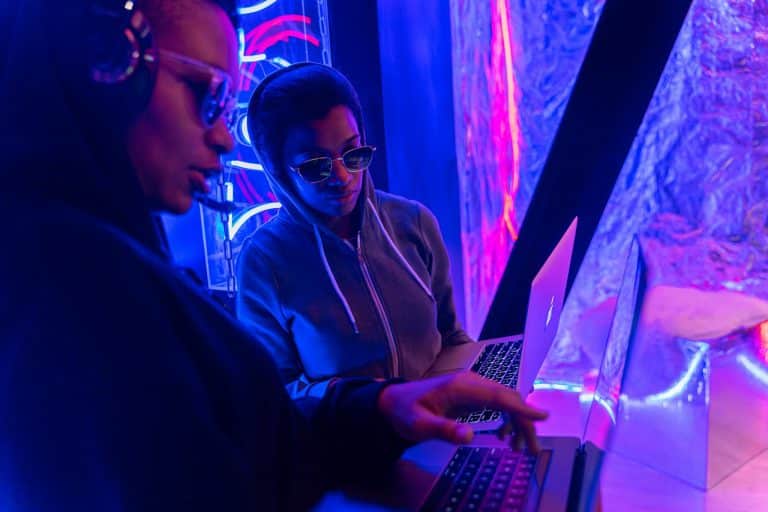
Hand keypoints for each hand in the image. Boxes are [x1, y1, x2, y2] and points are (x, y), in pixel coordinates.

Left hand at [377, 371, 547, 451]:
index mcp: (461, 387)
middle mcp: (471, 382)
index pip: (498, 396)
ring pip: (505, 401)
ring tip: (520, 449)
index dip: (522, 407)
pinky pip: (497, 403)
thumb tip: (470, 437)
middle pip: (508, 399)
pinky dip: (506, 418)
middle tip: (531, 450)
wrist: (394, 402)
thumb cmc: (406, 412)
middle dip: (524, 423)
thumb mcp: (420, 425)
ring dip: (517, 423)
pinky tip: (505, 437)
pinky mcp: (472, 394)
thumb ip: (444, 430)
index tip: (543, 416)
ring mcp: (473, 386)